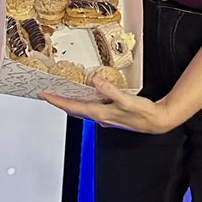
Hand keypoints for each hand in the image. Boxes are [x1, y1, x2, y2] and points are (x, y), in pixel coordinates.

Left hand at [41, 77, 176, 134]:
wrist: (157, 121)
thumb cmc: (143, 113)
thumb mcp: (127, 100)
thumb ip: (110, 91)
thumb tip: (96, 81)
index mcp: (100, 114)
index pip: (72, 108)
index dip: (57, 101)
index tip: (45, 95)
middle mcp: (100, 117)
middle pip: (73, 110)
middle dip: (60, 102)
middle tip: (47, 94)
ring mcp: (105, 117)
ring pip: (81, 110)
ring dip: (70, 103)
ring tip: (61, 94)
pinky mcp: (111, 115)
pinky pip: (90, 108)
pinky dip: (83, 103)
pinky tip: (85, 96)